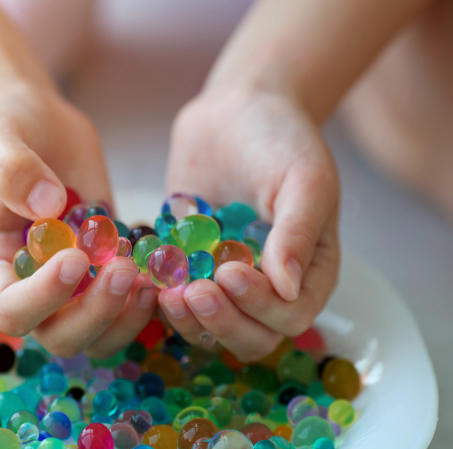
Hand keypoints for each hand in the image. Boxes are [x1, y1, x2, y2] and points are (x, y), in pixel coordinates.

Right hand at [0, 85, 156, 357]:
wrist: (36, 123)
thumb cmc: (4, 128)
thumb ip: (13, 170)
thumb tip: (47, 207)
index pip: (11, 308)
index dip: (44, 296)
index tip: (75, 257)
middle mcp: (30, 284)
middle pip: (60, 335)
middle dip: (95, 313)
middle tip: (124, 269)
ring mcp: (70, 282)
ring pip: (98, 334)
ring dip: (126, 317)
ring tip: (148, 278)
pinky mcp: (102, 267)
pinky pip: (125, 306)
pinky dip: (146, 299)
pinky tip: (160, 269)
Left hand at [160, 89, 339, 360]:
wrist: (236, 108)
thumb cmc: (281, 139)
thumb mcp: (304, 179)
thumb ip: (298, 234)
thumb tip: (287, 290)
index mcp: (307, 271)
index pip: (290, 316)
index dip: (260, 306)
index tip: (231, 271)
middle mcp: (268, 284)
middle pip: (251, 336)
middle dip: (222, 322)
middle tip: (193, 292)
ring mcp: (225, 279)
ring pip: (210, 327)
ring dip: (188, 320)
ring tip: (167, 293)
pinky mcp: (189, 265)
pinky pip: (176, 299)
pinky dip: (159, 299)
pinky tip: (144, 281)